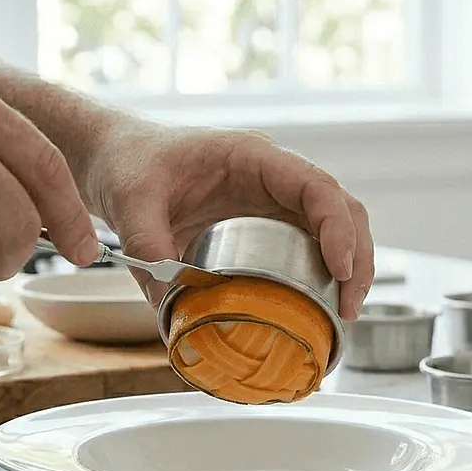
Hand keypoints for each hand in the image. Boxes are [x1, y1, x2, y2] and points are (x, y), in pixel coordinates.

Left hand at [82, 122, 372, 319]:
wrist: (115, 159)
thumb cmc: (127, 164)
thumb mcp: (131, 204)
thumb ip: (149, 247)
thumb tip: (172, 304)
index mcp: (249, 157)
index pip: (314, 185)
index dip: (336, 226)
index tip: (339, 268)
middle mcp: (271, 175)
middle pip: (340, 207)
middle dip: (356, 256)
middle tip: (348, 306)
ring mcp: (270, 199)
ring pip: (332, 227)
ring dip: (347, 267)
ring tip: (342, 313)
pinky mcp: (261, 223)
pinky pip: (307, 244)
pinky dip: (321, 273)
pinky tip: (317, 306)